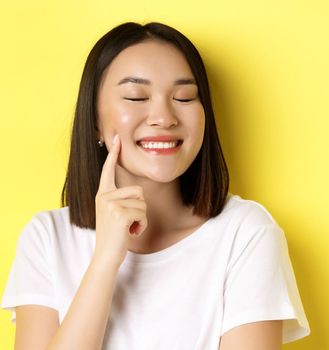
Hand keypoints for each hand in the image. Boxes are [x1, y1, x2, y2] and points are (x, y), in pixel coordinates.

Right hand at [93, 134, 147, 267]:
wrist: (106, 255)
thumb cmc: (115, 235)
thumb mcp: (115, 214)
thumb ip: (121, 200)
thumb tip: (136, 193)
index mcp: (102, 194)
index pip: (108, 170)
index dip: (113, 154)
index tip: (117, 138)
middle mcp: (104, 196)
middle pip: (138, 191)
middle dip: (140, 208)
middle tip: (127, 223)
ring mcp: (110, 205)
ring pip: (142, 203)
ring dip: (141, 218)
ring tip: (127, 228)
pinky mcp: (119, 214)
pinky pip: (143, 214)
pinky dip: (141, 226)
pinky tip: (130, 232)